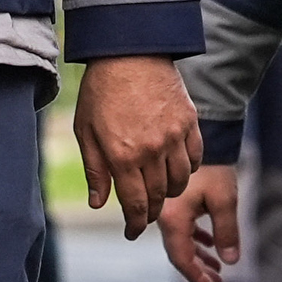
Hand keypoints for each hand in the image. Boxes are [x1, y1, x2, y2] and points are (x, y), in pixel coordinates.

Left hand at [72, 55, 200, 238]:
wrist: (129, 50)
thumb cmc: (102, 89)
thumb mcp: (86, 129)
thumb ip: (95, 169)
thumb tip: (98, 203)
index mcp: (122, 154)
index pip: (135, 204)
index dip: (134, 223)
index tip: (132, 231)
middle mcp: (151, 150)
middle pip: (158, 196)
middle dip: (150, 211)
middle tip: (144, 214)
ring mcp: (173, 136)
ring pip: (180, 181)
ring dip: (170, 191)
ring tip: (159, 189)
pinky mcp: (189, 123)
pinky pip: (195, 158)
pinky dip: (188, 169)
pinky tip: (176, 166)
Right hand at [157, 160, 239, 281]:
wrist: (205, 137)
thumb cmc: (213, 167)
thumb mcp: (224, 200)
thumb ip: (227, 232)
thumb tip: (230, 260)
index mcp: (172, 217)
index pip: (181, 258)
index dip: (196, 277)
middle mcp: (164, 215)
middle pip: (179, 252)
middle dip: (199, 270)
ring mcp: (167, 207)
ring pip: (181, 240)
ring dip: (199, 256)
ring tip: (217, 268)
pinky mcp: (174, 200)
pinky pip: (182, 227)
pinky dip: (196, 239)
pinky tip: (210, 243)